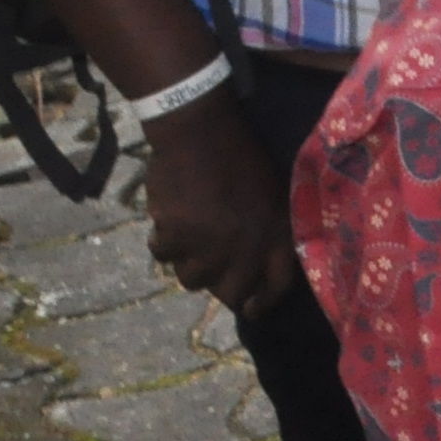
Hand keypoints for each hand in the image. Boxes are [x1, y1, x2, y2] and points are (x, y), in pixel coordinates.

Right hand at [141, 97, 302, 315]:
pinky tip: (169, 216)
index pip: (278, 284)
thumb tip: (252, 269)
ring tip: (189, 233)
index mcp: (278, 232)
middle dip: (218, 284)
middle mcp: (248, 245)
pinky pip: (162, 255)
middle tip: (208, 268)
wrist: (200, 132)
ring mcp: (212, 244)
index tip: (250, 308)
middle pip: (230, 293)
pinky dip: (162, 238)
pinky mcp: (178, 236)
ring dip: (187, 261)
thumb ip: (267, 231)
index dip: (263, 302)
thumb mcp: (271, 194)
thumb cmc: (239, 158)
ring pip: (191, 279)